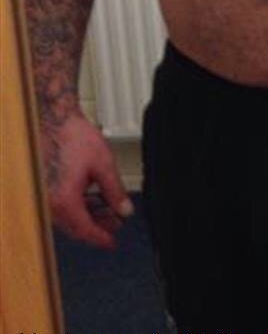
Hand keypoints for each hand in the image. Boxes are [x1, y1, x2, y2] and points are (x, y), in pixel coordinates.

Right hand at [41, 111, 133, 248]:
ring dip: (89, 216)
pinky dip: (79, 206)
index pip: (85, 230)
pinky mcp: (46, 187)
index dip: (101, 238)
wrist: (55, 119)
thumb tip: (124, 210)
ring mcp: (47, 195)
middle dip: (98, 227)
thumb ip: (115, 191)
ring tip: (108, 209)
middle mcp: (51, 202)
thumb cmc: (74, 137)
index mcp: (65, 200)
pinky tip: (93, 198)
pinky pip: (63, 205)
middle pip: (76, 227)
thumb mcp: (103, 164)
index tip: (112, 243)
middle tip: (115, 224)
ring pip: (70, 217)